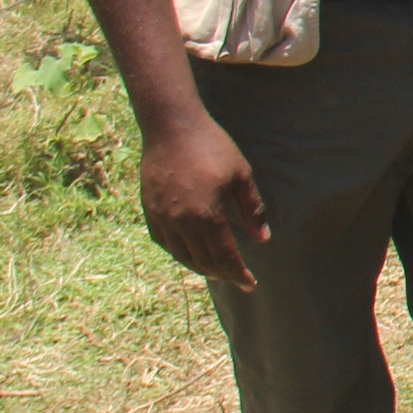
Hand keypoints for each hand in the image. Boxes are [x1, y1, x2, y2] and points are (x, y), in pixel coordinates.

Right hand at [139, 111, 266, 291]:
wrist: (171, 128)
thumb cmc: (213, 148)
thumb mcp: (241, 176)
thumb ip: (252, 210)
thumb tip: (263, 239)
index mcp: (206, 216)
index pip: (224, 257)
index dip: (238, 273)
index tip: (250, 284)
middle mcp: (181, 222)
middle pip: (203, 261)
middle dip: (222, 274)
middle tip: (237, 280)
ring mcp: (161, 217)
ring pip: (181, 254)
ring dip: (199, 266)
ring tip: (216, 271)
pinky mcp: (148, 209)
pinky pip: (163, 241)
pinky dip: (178, 252)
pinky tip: (189, 252)